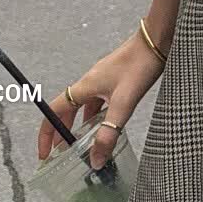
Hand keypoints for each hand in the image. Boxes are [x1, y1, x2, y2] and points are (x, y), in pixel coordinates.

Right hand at [36, 28, 163, 169]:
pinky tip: (106, 128)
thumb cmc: (139, 65)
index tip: (44, 155)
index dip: (46, 134)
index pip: (53, 111)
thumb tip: (96, 161)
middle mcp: (90, 83)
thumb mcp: (123, 103)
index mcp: (85, 86)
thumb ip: (109, 133)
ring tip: (84, 148)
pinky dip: (97, 119)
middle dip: (62, 133)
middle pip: (67, 111)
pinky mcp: (116, 80)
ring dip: (80, 127)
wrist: (157, 39)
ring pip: (84, 108)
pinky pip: (99, 103)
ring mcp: (103, 81)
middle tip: (63, 157)